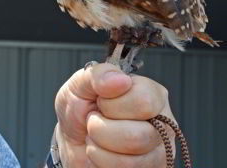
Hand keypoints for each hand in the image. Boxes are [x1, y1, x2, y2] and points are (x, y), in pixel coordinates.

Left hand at [53, 62, 174, 167]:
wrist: (71, 139)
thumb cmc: (80, 109)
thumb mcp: (80, 84)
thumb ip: (98, 75)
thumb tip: (120, 80)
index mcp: (152, 94)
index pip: (144, 102)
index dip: (111, 104)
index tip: (100, 101)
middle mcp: (163, 124)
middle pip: (138, 136)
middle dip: (100, 129)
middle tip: (94, 121)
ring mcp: (159, 152)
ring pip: (130, 161)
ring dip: (98, 148)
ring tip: (96, 137)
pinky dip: (100, 163)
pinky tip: (102, 152)